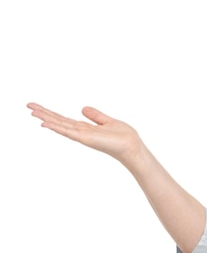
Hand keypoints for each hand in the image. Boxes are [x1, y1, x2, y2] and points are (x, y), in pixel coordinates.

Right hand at [27, 103, 142, 165]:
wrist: (132, 146)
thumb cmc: (123, 137)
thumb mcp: (108, 121)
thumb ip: (95, 116)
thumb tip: (82, 108)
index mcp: (86, 129)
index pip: (65, 120)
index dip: (52, 113)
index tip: (38, 107)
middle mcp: (81, 132)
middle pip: (59, 121)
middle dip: (44, 113)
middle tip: (28, 105)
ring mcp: (82, 136)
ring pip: (60, 125)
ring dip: (46, 118)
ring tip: (32, 111)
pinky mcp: (86, 139)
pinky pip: (68, 132)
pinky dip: (56, 127)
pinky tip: (44, 123)